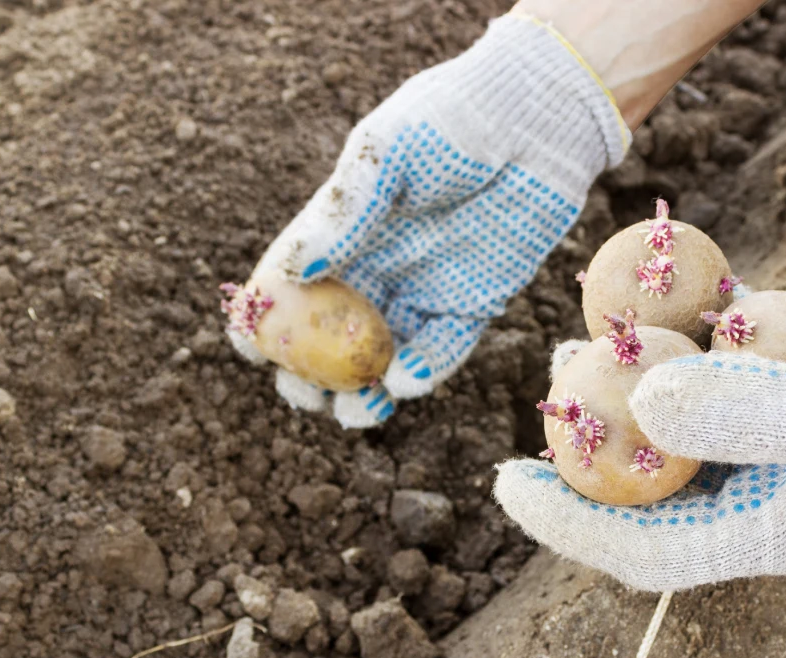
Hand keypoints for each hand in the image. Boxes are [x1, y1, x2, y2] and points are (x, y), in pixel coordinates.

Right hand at [227, 14, 627, 428]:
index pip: (290, 283)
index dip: (266, 318)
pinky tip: (402, 385)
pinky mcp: (473, 304)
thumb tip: (294, 270)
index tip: (250, 345)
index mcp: (342, 229)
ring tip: (353, 412)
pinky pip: (442, 350)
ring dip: (363, 392)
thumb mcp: (390, 154)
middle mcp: (377, 267)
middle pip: (330, 336)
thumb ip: (349, 212)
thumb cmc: (453, 118)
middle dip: (310, 373)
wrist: (535, 118)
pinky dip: (421, 373)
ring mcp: (424, 289)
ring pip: (382, 357)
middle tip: (302, 393)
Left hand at [494, 282, 785, 591]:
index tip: (502, 482)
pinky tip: (689, 297)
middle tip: (550, 376)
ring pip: (698, 426)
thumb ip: (760, 416)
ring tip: (594, 326)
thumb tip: (643, 405)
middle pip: (658, 486)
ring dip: (644, 384)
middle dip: (593, 440)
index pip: (645, 551)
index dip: (567, 523)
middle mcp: (782, 500)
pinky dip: (714, 340)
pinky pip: (748, 377)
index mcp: (781, 535)